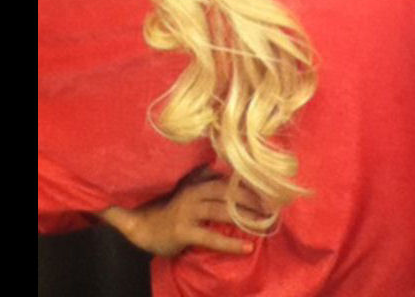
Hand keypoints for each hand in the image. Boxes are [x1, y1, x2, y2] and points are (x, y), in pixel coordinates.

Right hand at [99, 177, 271, 257]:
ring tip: (264, 223)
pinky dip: (230, 242)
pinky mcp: (183, 232)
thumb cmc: (170, 210)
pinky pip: (210, 237)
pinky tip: (246, 247)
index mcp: (197, 183)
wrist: (142, 228)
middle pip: (228, 193)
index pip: (228, 181)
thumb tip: (221, 167)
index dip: (248, 186)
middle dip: (252, 199)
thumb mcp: (187, 190)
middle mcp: (194, 194)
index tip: (268, 192)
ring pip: (221, 212)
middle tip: (272, 208)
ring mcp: (187, 212)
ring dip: (245, 217)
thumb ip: (203, 179)